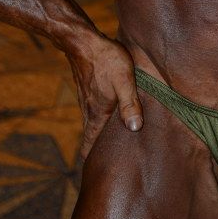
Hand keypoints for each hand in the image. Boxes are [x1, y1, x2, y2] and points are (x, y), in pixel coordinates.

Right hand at [67, 35, 142, 157]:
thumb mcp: (124, 80)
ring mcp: (86, 100)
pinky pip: (94, 110)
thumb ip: (130, 104)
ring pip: (93, 124)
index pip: (90, 147)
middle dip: (100, 152)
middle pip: (92, 138)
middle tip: (111, 166)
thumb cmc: (105, 59)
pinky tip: (112, 114)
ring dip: (100, 135)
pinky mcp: (88, 89)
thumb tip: (135, 129)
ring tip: (115, 144)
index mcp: (97, 114)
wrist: (82, 40)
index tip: (98, 177)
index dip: (93, 162)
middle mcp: (89, 111)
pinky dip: (101, 118)